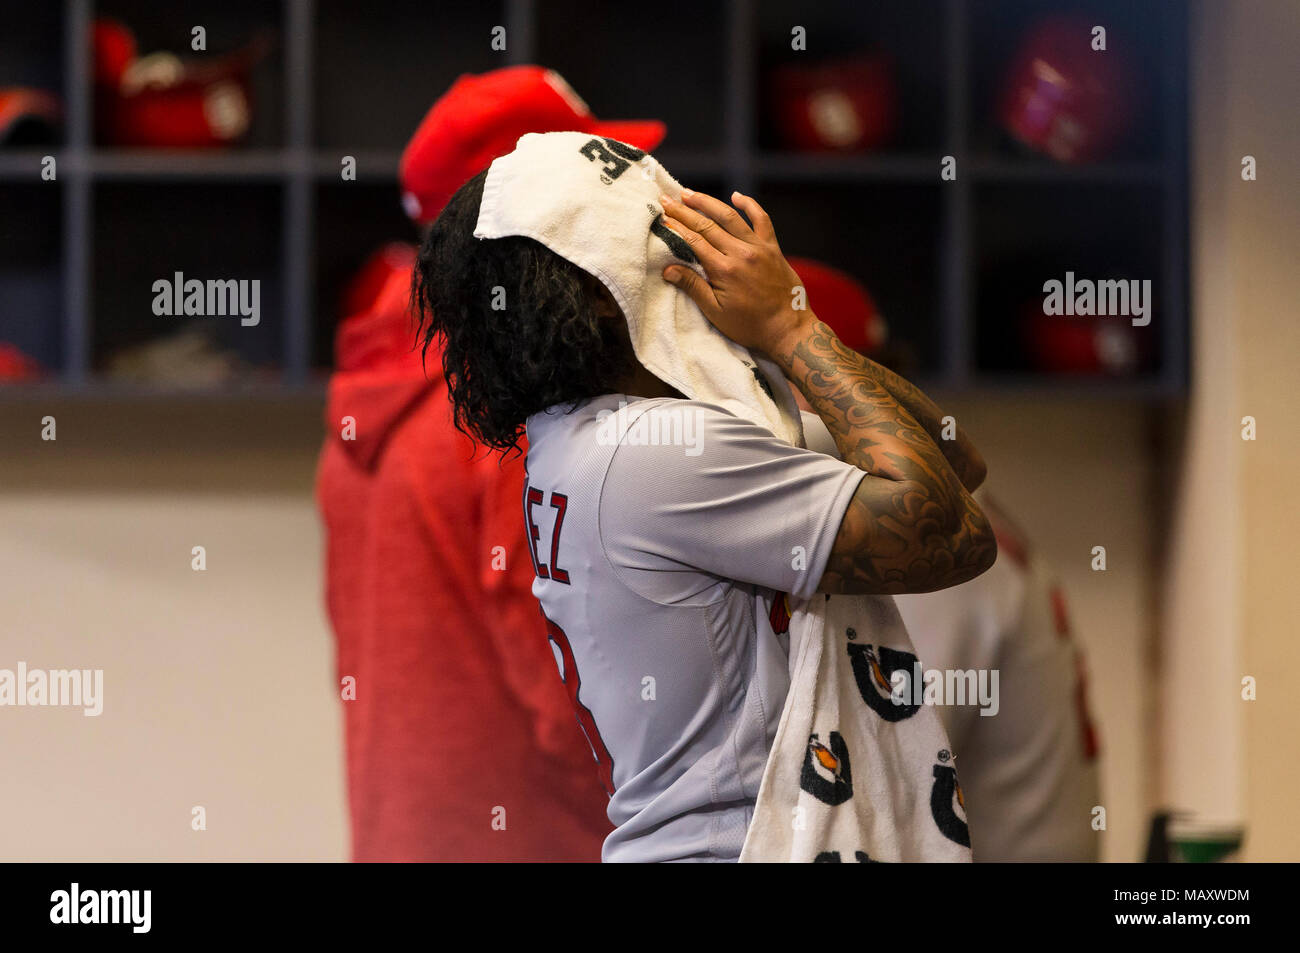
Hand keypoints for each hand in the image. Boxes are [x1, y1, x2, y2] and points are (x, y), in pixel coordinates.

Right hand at [659, 189, 813, 356]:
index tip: (661, 216)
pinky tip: (737, 196)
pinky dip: (750, 205)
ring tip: (689, 194)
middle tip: (666, 199)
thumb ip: (693, 287)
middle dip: (684, 211)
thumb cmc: (750, 326)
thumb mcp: (716, 312)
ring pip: (730, 217)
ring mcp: (759, 248)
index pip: (693, 241)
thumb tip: (668, 269)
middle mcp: (741, 253)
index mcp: (724, 270)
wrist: (788, 329)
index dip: (675, 227)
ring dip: (708, 203)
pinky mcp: (773, 248)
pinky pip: (762, 220)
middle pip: (707, 225)